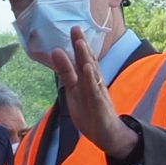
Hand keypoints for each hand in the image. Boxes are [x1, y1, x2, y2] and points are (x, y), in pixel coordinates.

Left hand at [50, 26, 133, 160]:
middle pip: (89, 62)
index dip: (79, 44)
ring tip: (80, 43)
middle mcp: (94, 83)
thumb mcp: (73, 91)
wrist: (109, 135)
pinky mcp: (100, 106)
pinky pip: (95, 92)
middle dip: (82, 46)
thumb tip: (56, 52)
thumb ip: (66, 73)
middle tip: (76, 29)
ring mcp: (98, 94)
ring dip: (86, 58)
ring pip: (92, 74)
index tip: (74, 29)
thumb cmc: (91, 112)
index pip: (83, 59)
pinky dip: (91, 80)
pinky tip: (88, 69)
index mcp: (88, 79)